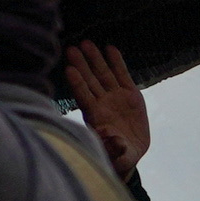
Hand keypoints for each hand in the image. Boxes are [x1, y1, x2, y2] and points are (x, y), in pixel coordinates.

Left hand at [60, 41, 150, 172]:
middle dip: (81, 65)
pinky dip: (117, 62)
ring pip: (103, 75)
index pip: (83, 96)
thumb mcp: (118, 157)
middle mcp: (102, 103)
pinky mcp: (130, 94)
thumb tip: (111, 139)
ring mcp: (115, 97)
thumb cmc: (118, 157)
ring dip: (95, 59)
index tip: (69, 69)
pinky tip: (110, 48)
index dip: (77, 83)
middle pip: (90, 81)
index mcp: (95, 117)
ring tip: (86, 43)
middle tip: (72, 48)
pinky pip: (122, 75)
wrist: (130, 151)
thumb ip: (113, 149)